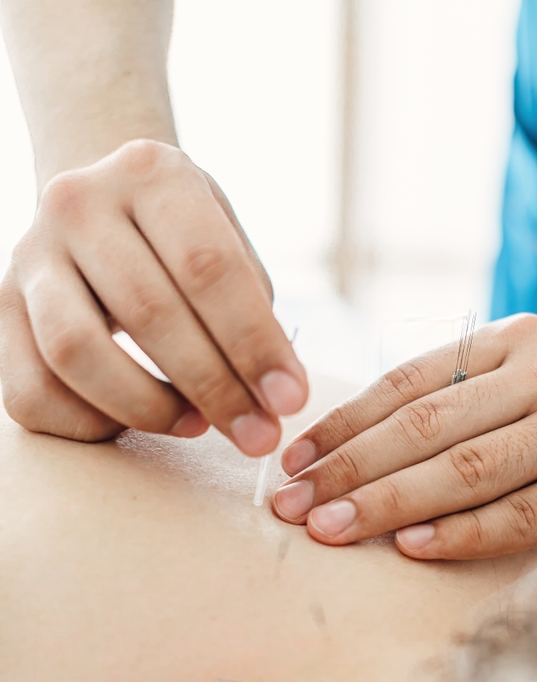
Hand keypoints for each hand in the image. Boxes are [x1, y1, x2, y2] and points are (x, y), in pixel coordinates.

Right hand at [0, 140, 307, 450]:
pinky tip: (134, 421)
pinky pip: (32, 391)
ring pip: (75, 353)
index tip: (290, 400)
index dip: (255, 344)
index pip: (208, 267)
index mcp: (150, 172)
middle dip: (216, 389)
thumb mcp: (227, 242)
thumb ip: (252, 310)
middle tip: (258, 436)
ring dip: (147, 408)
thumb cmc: (182, 237)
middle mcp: (78, 203)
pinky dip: (89, 422)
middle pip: (149, 313)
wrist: (101, 204)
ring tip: (197, 425)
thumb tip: (272, 395)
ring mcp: (29, 256)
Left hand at [272, 314, 536, 558]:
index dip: (344, 424)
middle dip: (350, 468)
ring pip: (469, 468)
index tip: (294, 461)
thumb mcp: (527, 369)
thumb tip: (356, 439)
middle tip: (293, 505)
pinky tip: (415, 547)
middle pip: (427, 426)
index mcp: (511, 340)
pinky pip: (526, 513)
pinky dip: (466, 532)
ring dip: (392, 503)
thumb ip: (458, 391)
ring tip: (334, 528)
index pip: (407, 383)